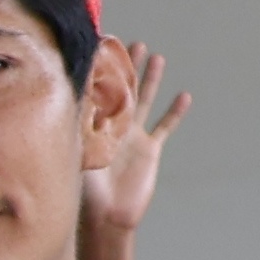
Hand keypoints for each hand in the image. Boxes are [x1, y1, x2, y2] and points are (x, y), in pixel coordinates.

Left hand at [83, 42, 192, 239]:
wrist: (106, 216)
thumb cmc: (85, 189)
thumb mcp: (80, 152)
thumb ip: (80, 125)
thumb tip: (76, 96)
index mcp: (92, 126)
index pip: (96, 90)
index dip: (100, 70)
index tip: (102, 46)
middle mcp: (111, 127)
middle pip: (122, 89)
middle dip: (127, 66)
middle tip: (131, 43)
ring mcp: (132, 137)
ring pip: (145, 101)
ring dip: (151, 79)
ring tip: (157, 57)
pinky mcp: (150, 150)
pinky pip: (165, 126)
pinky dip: (174, 112)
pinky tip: (184, 96)